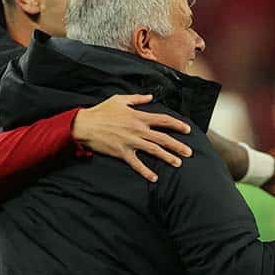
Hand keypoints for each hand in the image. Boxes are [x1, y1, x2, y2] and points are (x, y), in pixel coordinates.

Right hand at [72, 94, 192, 181]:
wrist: (84, 125)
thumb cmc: (101, 111)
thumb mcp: (119, 100)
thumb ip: (137, 98)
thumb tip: (150, 96)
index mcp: (138, 116)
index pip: (163, 120)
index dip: (177, 124)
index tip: (188, 129)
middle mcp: (138, 130)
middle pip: (162, 138)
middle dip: (178, 145)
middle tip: (190, 152)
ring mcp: (131, 142)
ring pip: (154, 150)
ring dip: (167, 157)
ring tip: (179, 163)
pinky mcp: (122, 152)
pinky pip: (136, 164)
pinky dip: (145, 171)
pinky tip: (154, 178)